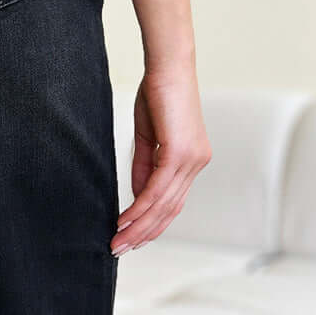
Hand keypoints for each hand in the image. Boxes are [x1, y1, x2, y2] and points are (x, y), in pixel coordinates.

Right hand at [112, 61, 210, 254]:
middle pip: (169, 210)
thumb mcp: (149, 136)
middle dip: (143, 233)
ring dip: (139, 226)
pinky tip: (124, 221)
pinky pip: (157, 189)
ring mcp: (192, 159)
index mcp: (192, 159)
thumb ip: (144, 167)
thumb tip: (137, 197)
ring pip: (163, 205)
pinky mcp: (180, 152)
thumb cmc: (158, 93)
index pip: (173, 201)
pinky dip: (140, 208)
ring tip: (118, 242)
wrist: (168, 65)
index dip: (152, 223)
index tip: (132, 238)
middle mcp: (197, 163)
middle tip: (120, 249)